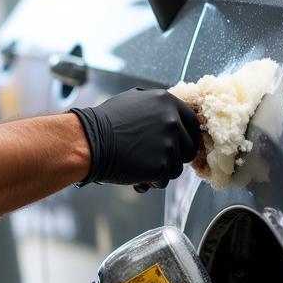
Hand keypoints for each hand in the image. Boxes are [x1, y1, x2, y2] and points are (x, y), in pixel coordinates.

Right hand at [71, 87, 199, 188]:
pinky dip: (149, 182)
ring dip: (160, 172)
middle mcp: (172, 121)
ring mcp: (168, 144)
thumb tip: (172, 114)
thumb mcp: (134, 100)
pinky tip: (134, 176)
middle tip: (152, 158)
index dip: (186, 137)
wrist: (88, 141)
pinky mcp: (161, 166)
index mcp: (167, 102)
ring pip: (176, 168)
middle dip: (173, 157)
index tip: (177, 146)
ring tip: (138, 166)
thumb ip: (157, 106)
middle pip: (188, 149)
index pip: (193, 123)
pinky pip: (163, 181)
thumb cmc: (105, 122)